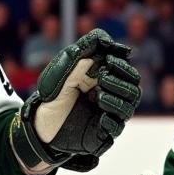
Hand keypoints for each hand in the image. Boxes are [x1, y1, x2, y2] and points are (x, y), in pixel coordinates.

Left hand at [9, 28, 140, 171]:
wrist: (40, 124)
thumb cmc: (52, 95)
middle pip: (133, 89)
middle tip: (101, 78)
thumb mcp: (64, 71)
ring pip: (129, 108)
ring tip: (97, 97)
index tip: (107, 61)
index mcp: (104, 80)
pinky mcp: (102, 134)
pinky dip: (112, 121)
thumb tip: (105, 40)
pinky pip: (117, 128)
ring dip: (116, 100)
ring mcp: (107, 116)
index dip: (122, 66)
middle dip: (121, 82)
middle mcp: (110, 97)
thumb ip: (82, 54)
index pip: (127, 72)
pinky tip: (101, 117)